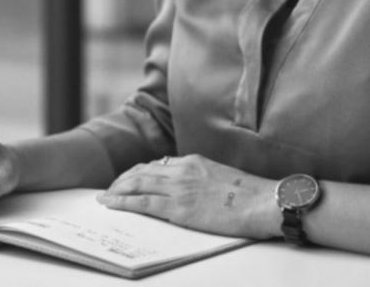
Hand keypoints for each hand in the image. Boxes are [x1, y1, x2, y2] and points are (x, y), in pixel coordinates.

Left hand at [96, 154, 278, 238]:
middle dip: (123, 180)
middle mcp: (183, 170)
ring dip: (118, 190)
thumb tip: (194, 187)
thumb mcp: (223, 177)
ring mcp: (179, 188)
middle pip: (143, 171)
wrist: (264, 202)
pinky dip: (123, 202)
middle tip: (111, 187)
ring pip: (138, 184)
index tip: (130, 177)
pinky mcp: (179, 208)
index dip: (140, 171)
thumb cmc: (251, 195)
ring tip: (105, 196)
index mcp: (194, 161)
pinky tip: (111, 203)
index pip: (159, 164)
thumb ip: (204, 178)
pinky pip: (142, 203)